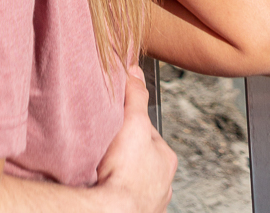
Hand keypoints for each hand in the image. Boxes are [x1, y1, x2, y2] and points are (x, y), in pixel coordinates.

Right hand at [94, 68, 175, 212]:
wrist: (112, 211)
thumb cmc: (126, 172)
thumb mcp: (133, 122)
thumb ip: (136, 95)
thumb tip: (135, 71)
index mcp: (166, 158)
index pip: (146, 130)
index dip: (128, 122)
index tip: (114, 122)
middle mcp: (163, 182)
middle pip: (141, 155)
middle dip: (126, 151)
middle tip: (107, 146)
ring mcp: (150, 201)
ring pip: (134, 177)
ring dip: (121, 173)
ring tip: (103, 167)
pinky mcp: (136, 212)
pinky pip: (125, 196)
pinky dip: (115, 190)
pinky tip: (104, 184)